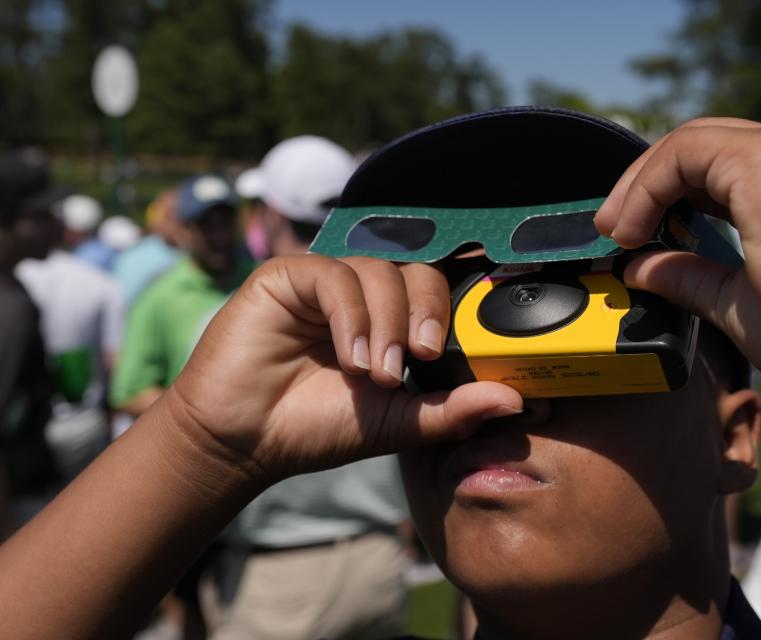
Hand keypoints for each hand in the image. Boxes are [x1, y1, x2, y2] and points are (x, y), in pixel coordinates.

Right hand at [162, 255, 522, 482]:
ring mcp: (327, 283)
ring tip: (376, 374)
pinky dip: (352, 316)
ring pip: (380, 273)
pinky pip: (335, 276)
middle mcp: (364, 297)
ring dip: (387, 324)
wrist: (245, 441)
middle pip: (418, 273)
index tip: (467, 344)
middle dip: (429, 313)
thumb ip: (451, 410)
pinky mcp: (289, 276)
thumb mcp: (397, 422)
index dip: (457, 308)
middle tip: (422, 357)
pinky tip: (350, 357)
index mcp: (393, 323)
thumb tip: (513, 401)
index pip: (438, 294)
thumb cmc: (316, 428)